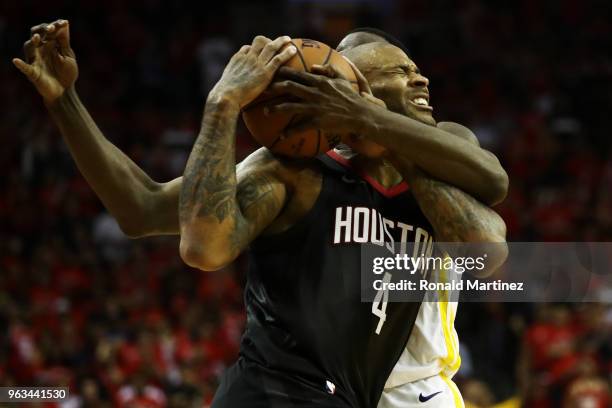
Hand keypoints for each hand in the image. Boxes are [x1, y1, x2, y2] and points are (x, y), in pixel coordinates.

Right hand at [13, 19, 77, 104]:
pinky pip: (25, 68)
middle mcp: (40, 50)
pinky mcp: (33, 73)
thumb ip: (65, 42)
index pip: (49, 31)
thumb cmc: (67, 73)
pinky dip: (20, 64)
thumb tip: (65, 23)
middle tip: (51, 28)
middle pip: (37, 35)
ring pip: (30, 48)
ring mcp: (35, 60)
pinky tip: (16, 60)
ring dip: (33, 42)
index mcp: (49, 45)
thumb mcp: (68, 56)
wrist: (65, 92)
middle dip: (43, 30)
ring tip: (38, 38)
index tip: (63, 23)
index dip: (55, 26)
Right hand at [209, 35, 295, 107]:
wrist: (227, 96)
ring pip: (271, 47)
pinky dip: (286, 53)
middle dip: (269, 40)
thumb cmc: (225, 96)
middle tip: (277, 42)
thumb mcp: (226, 84)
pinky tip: (293, 50)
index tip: (260, 51)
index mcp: (237, 59)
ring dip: (281, 41)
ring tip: (288, 39)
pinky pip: (278, 59)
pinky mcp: (265, 72)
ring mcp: (257, 64)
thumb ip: (233, 83)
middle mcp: (248, 57)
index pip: (247, 48)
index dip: (254, 48)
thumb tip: (234, 91)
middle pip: (259, 41)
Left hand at [263, 57, 384, 136]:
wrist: (360, 114)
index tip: (273, 72)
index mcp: (319, 82)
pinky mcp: (317, 121)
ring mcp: (315, 107)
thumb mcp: (342, 79)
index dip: (283, 72)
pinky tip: (282, 136)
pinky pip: (300, 127)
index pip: (298, 74)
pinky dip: (290, 131)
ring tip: (266, 112)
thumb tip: (314, 67)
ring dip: (276, 109)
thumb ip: (329, 70)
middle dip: (274, 87)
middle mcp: (314, 92)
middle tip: (263, 90)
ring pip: (290, 106)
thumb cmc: (352, 97)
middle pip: (289, 87)